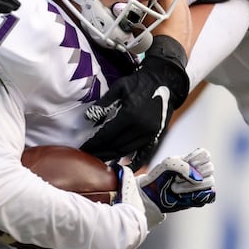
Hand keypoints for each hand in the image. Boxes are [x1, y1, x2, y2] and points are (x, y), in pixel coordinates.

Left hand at [81, 36, 189, 167]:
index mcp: (130, 115)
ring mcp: (149, 134)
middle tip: (88, 157)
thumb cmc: (139, 83)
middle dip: (100, 153)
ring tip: (99, 160)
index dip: (94, 143)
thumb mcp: (119, 87)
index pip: (107, 135)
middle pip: (115, 146)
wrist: (165, 81)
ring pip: (126, 151)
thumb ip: (103, 104)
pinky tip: (121, 167)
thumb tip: (88, 118)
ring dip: (111, 157)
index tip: (83, 149)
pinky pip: (142, 154)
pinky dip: (132, 163)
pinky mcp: (155, 136)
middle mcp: (140, 128)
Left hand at [138, 147, 215, 214]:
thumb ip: (184, 167)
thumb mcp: (169, 165)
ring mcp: (202, 185)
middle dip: (192, 173)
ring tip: (175, 188)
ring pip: (210, 181)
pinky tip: (183, 196)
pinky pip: (209, 196)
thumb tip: (199, 179)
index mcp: (193, 161)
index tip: (184, 161)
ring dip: (191, 185)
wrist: (153, 193)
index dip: (196, 158)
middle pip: (210, 168)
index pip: (206, 155)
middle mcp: (200, 172)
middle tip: (176, 178)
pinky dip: (197, 195)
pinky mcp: (201, 198)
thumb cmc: (160, 176)